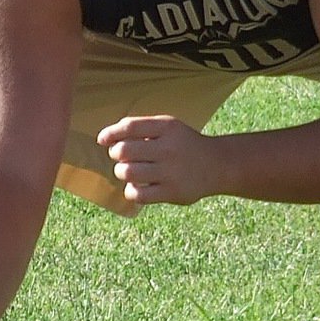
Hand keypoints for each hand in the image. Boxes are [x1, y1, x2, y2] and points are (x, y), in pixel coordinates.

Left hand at [97, 114, 216, 206]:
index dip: (111, 133)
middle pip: (124, 150)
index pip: (130, 127)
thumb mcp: (169, 127)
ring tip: (129, 172)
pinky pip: (137, 194)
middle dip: (116, 154)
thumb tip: (108, 137)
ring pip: (127, 173)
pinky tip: (137, 187)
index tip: (102, 140)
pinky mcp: (172, 192)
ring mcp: (170, 172)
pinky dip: (131, 191)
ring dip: (122, 172)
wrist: (217, 165)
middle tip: (122, 157)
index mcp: (167, 128)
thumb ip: (142, 127)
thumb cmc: (183, 144)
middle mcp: (168, 148)